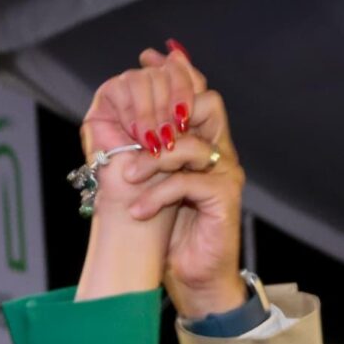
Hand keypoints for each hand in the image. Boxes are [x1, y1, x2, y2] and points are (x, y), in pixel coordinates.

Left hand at [76, 44, 244, 316]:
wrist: (196, 281)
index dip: (175, 74)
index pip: (197, 94)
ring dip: (152, 159)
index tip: (144, 62)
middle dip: (165, 112)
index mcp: (205, 144)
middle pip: (206, 104)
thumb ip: (145, 153)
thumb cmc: (173, 236)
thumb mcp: (152, 185)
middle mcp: (221, 153)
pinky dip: (158, 193)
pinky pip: (188, 182)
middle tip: (134, 131)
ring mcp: (226, 175)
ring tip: (128, 177)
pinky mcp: (223, 199)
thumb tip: (117, 127)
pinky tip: (139, 209)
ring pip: (190, 145)